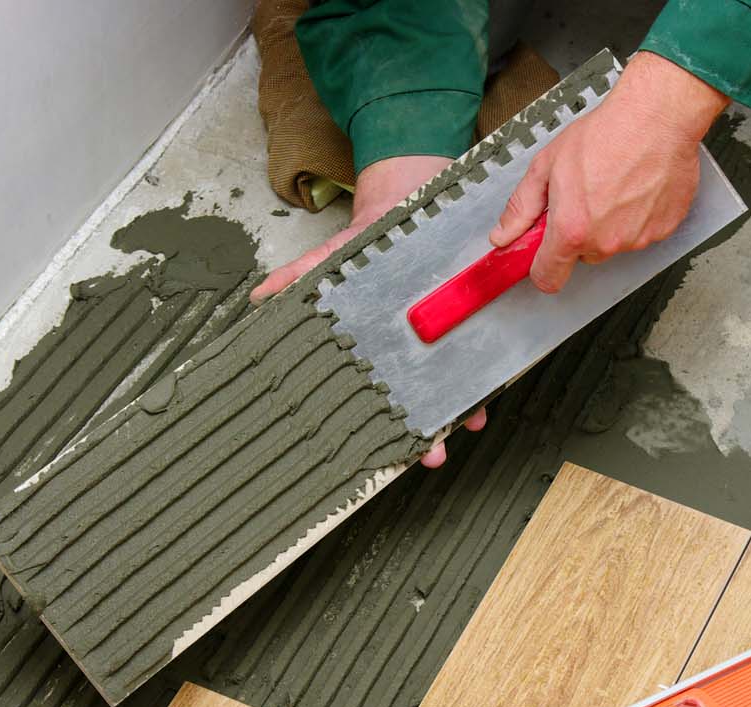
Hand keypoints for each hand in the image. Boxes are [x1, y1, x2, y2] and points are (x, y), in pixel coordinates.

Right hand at [251, 154, 483, 467]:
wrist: (408, 208)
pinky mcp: (468, 323)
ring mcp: (439, 343)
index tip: (383, 452)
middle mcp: (406, 356)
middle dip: (424, 434)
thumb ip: (297, 278)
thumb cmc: (366, 245)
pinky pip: (481, 357)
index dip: (379, 427)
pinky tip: (490, 391)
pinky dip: (488, 378)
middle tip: (430, 454)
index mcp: (373, 351)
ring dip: (461, 412)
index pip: (374, 398)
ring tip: (467, 424)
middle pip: (414, 404)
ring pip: (450, 389)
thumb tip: (260, 297)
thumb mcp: (329, 261)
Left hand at [489, 52, 730, 292]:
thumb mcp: (547, 164)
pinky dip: (637, 217)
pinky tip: (636, 188)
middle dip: (578, 233)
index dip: (542, 268)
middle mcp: (606, 242)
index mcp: (572, 229)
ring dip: (609, 224)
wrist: (658, 117)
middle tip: (584, 196)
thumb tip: (503, 234)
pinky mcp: (663, 230)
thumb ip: (521, 207)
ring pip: (613, 244)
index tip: (542, 256)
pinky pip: (641, 233)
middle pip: (583, 257)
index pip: (549, 279)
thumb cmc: (607, 133)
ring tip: (614, 185)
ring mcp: (638, 239)